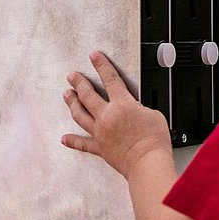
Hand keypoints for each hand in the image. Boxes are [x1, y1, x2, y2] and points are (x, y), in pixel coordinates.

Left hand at [61, 51, 171, 180]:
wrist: (147, 162)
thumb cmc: (153, 140)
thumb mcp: (153, 114)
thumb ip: (139, 109)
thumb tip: (135, 110)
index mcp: (122, 104)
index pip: (110, 79)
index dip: (101, 65)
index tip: (94, 56)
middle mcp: (107, 116)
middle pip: (88, 95)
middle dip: (79, 82)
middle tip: (73, 76)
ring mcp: (100, 132)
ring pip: (80, 115)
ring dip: (72, 103)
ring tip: (67, 95)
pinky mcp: (100, 148)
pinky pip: (82, 143)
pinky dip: (72, 140)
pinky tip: (64, 138)